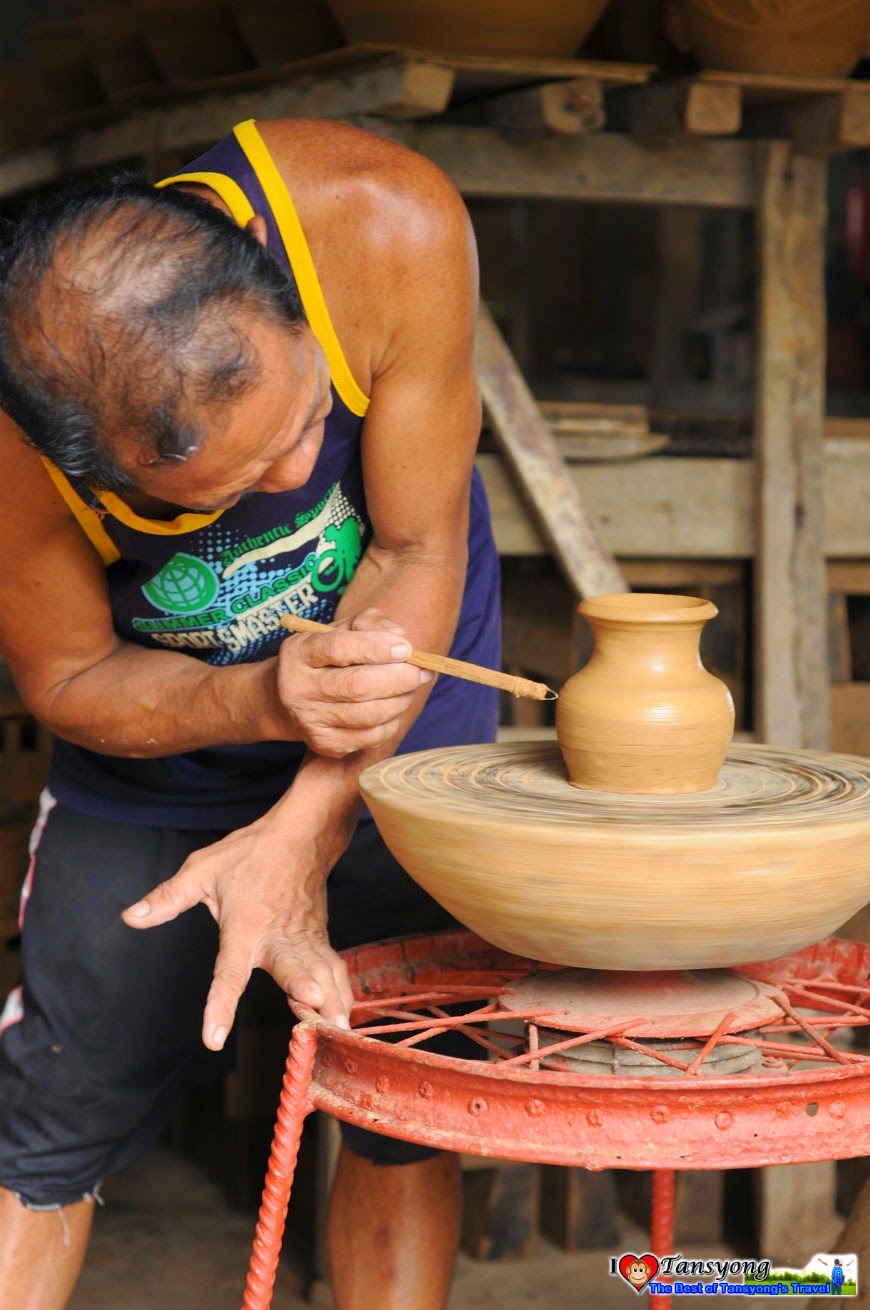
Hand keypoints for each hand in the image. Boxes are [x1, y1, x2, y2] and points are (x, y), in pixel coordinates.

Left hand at [120, 815, 354, 1048]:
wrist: (301, 833)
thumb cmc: (250, 852)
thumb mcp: (202, 869)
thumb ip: (169, 897)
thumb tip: (131, 916)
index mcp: (243, 926)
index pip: (228, 972)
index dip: (220, 1005)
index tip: (214, 1038)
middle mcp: (277, 936)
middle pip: (292, 967)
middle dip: (307, 988)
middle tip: (322, 1011)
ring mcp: (303, 937)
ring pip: (321, 970)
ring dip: (333, 999)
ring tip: (342, 1029)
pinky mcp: (320, 937)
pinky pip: (334, 967)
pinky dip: (343, 991)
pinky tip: (346, 1017)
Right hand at [275, 607, 431, 757]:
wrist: (290, 698)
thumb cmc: (327, 657)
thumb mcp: (341, 629)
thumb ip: (370, 623)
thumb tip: (400, 637)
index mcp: (299, 652)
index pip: (338, 648)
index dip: (376, 647)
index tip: (406, 648)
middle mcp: (297, 688)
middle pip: (358, 686)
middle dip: (399, 678)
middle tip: (420, 672)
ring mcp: (309, 720)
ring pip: (369, 715)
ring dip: (401, 700)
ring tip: (411, 687)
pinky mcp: (325, 744)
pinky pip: (371, 736)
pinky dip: (392, 721)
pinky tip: (394, 706)